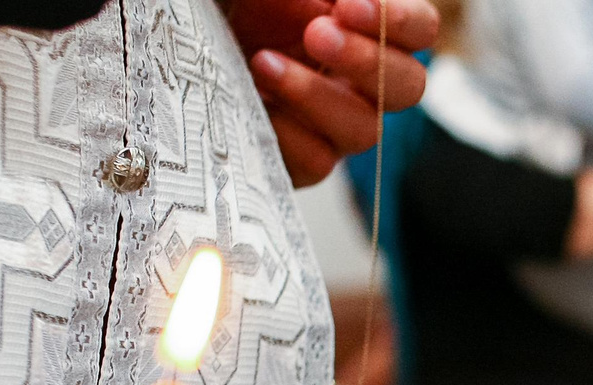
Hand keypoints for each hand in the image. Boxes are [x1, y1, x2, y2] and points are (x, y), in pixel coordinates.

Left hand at [238, 0, 438, 188]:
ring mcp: (331, 124)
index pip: (418, 30)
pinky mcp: (299, 159)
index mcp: (364, 30)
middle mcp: (356, 79)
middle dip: (366, 61)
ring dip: (318, 95)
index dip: (399, 22)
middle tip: (318, 33)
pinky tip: (256, 101)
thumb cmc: (233, 6)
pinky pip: (317, 162)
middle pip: (407, 88)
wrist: (173, 41)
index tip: (349, 5)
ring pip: (364, 130)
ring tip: (264, 62)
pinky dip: (288, 132)